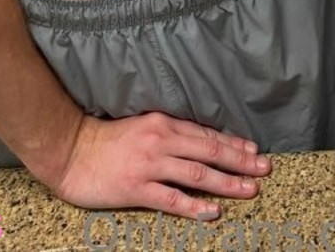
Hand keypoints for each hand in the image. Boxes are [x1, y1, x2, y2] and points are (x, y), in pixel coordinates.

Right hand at [47, 111, 270, 215]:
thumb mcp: (142, 126)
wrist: (70, 150)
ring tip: (249, 190)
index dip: (232, 144)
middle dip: (239, 161)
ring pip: (196, 174)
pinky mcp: (136, 187)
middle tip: (264, 169)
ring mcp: (149, 164)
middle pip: (209, 152)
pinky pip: (171, 199)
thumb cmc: (106, 139)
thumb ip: (169, 133)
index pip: (206, 135)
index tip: (254, 151)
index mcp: (163, 123)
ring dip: (226, 183)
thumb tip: (199, 141)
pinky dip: (194, 206)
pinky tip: (212, 212)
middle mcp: (161, 140)